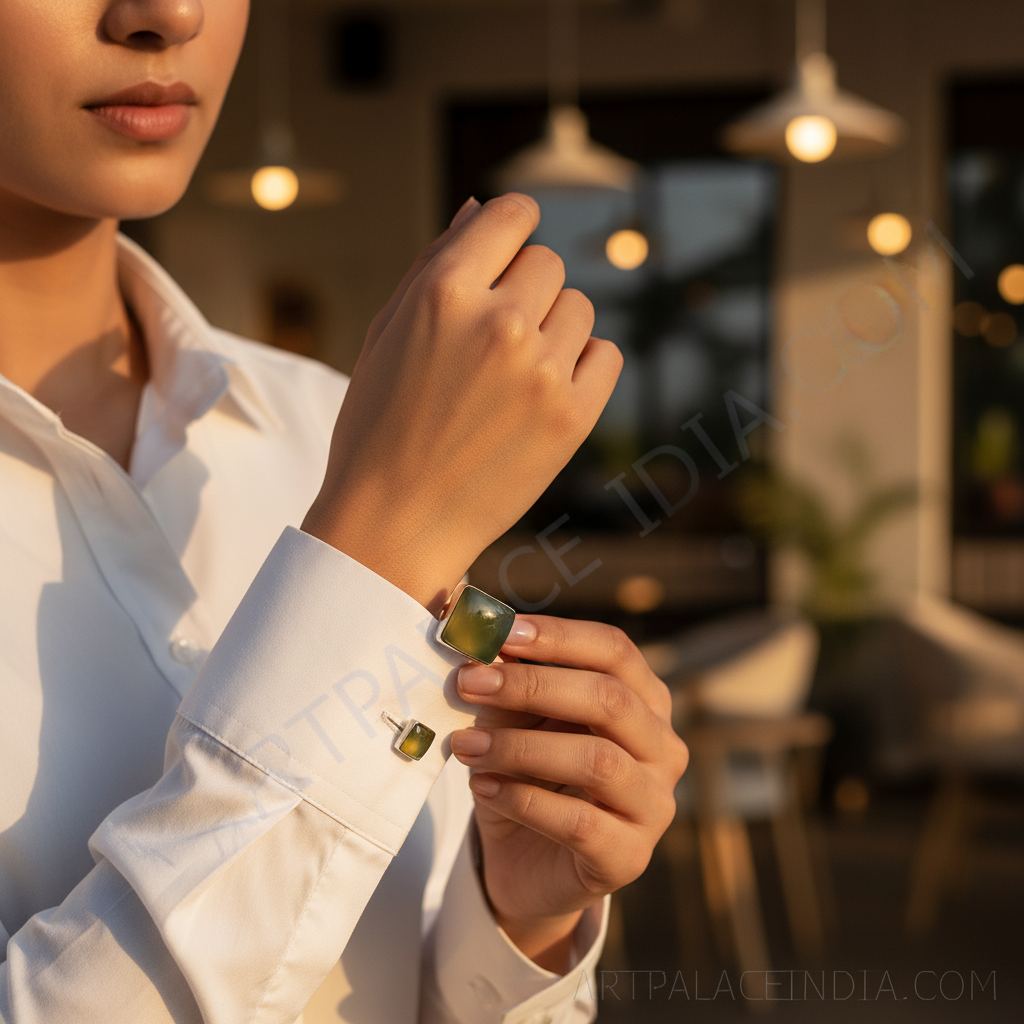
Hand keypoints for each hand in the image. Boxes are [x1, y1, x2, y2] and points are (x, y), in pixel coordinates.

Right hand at [303, 195, 622, 612]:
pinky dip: (583, 367)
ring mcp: (541, 371)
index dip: (510, 229)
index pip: (512, 215)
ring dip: (552, 331)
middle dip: (524, 290)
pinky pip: (607, 355)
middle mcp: (498, 322)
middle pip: (548, 264)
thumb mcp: (386, 334)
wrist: (394, 524)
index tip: (507, 253)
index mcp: (443, 292)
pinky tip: (545, 393)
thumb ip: (434, 264)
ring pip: (579, 308)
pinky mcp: (572, 417)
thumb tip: (479, 208)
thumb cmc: (378, 426)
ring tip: (511, 377)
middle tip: (492, 341)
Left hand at [450, 616, 688, 971]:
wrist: (525, 864)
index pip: (615, 651)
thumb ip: (508, 686)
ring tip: (464, 746)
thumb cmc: (527, 777)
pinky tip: (482, 788)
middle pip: (610, 700)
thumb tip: (480, 637)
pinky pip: (579, 823)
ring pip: (597, 761)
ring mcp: (654, 805)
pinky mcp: (629, 857)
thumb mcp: (513, 724)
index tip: (500, 633)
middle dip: (533, 686)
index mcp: (644, 701)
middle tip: (470, 683)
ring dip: (520, 747)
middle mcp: (662, 748)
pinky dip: (523, 800)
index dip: (559, 637)